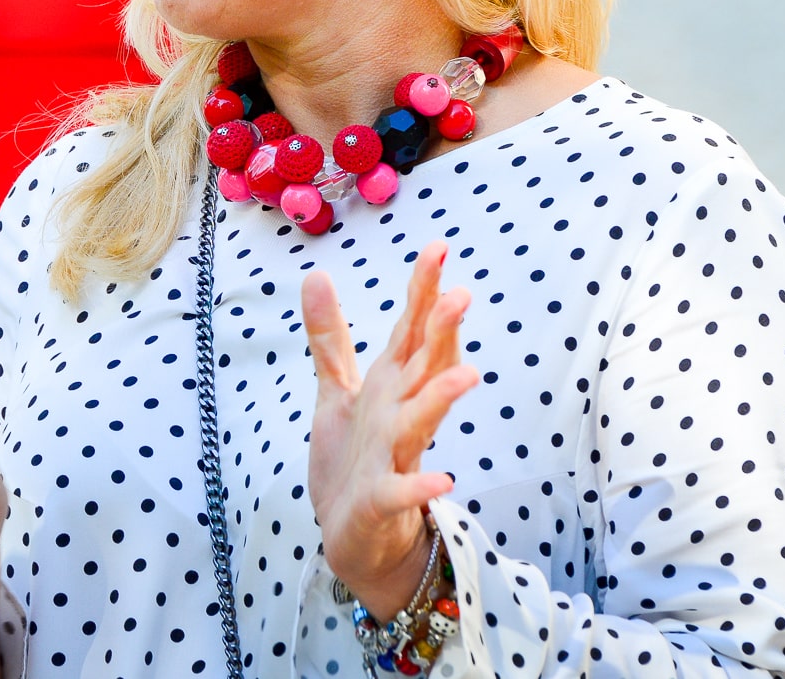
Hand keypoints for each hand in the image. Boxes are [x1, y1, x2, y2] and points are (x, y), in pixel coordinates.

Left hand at [302, 244, 477, 617]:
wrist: (357, 537)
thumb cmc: (354, 459)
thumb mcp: (337, 391)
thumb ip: (330, 336)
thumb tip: (316, 273)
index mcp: (392, 386)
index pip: (412, 331)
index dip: (423, 291)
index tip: (438, 247)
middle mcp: (401, 413)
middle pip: (425, 367)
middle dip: (442, 334)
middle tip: (462, 294)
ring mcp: (396, 456)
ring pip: (420, 422)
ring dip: (442, 400)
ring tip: (468, 375)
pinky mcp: (382, 500)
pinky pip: (402, 492)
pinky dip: (420, 487)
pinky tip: (443, 482)